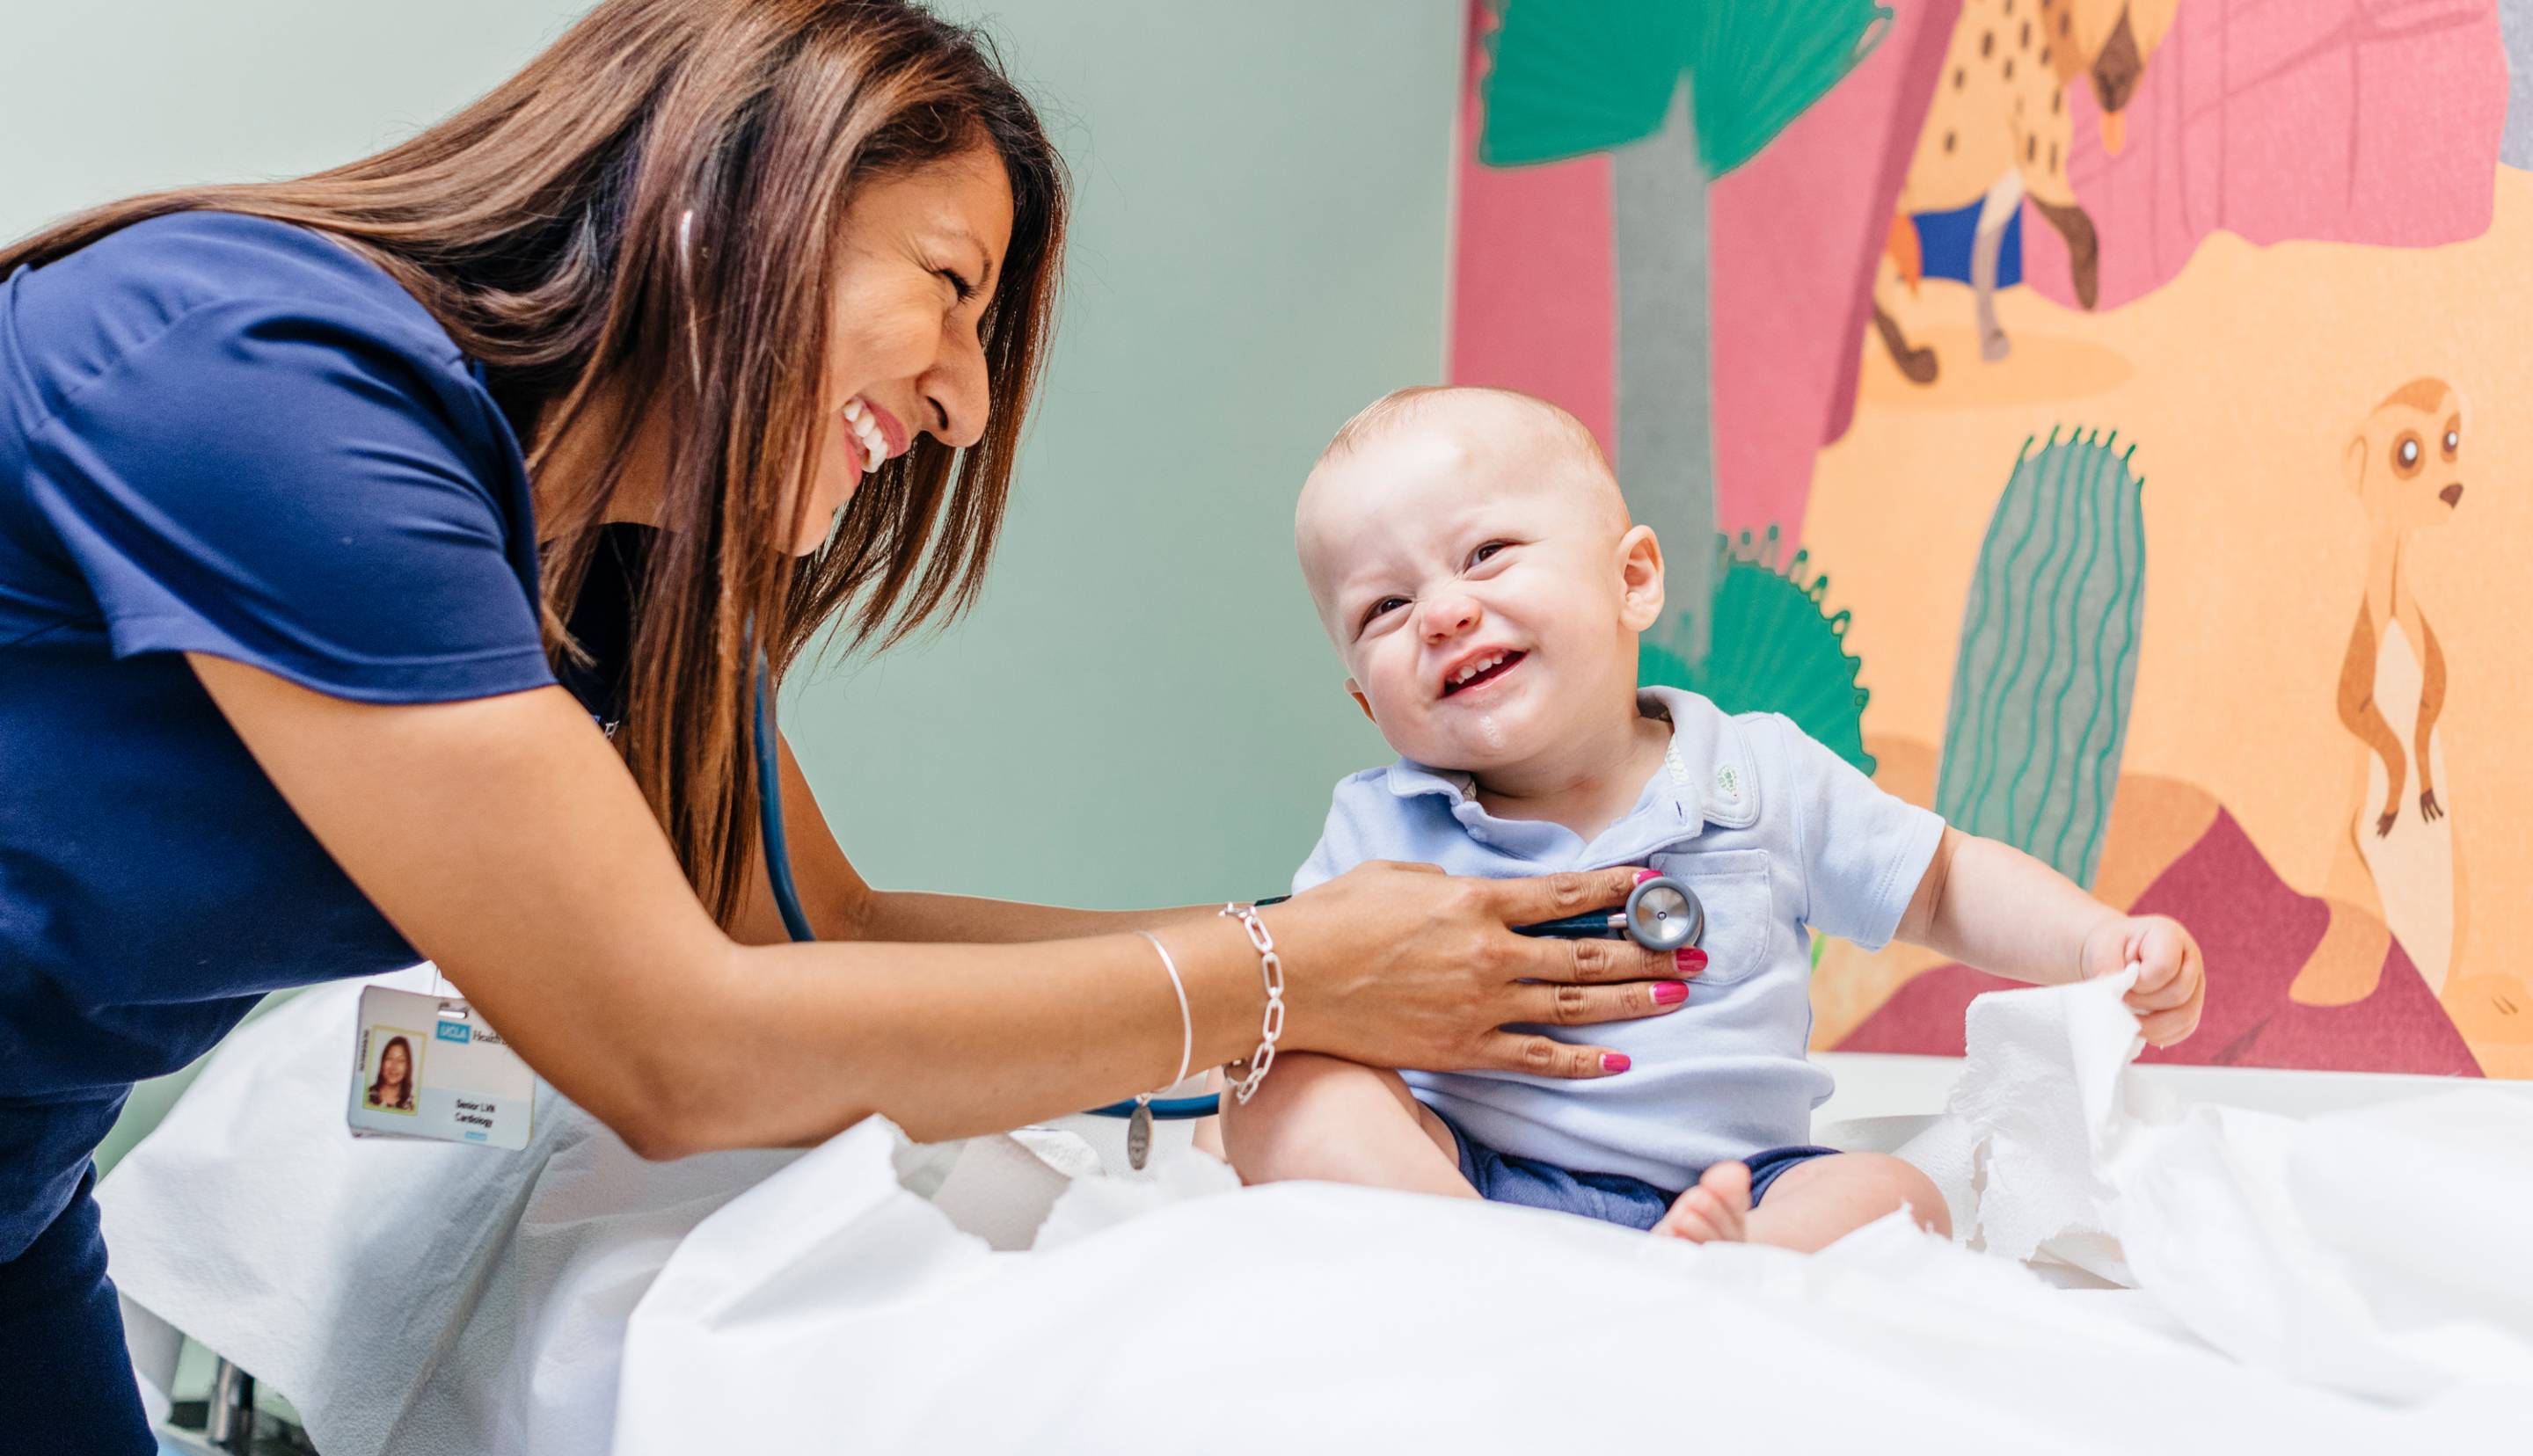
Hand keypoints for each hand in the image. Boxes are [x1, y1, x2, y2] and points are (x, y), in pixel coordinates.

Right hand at [1269, 861, 1695, 1080]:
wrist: (1288, 979)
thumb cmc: (1333, 919)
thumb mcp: (1400, 877)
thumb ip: (1454, 886)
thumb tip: (1481, 896)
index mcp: (1476, 901)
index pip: (1567, 893)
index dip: (1619, 888)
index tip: (1655, 886)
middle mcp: (1490, 954)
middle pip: (1589, 951)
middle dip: (1649, 951)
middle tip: (1692, 953)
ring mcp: (1479, 1006)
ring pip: (1575, 1004)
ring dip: (1633, 1000)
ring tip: (1676, 996)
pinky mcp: (1463, 1049)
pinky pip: (1536, 1058)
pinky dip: (1580, 1061)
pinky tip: (1617, 1061)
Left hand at [2080, 914, 2203, 1046]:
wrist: (2116, 953)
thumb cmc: (2111, 947)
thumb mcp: (2102, 945)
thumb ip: (2106, 964)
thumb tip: (2111, 991)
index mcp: (2170, 935)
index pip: (2164, 968)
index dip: (2140, 983)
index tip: (2121, 982)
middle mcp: (2190, 958)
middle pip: (2178, 995)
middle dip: (2145, 1003)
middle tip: (2123, 999)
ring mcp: (2196, 983)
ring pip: (2187, 1016)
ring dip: (2155, 1026)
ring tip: (2131, 1021)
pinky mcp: (2192, 1003)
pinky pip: (2186, 1028)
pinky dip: (2163, 1034)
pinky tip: (2143, 1029)